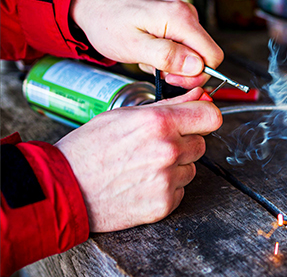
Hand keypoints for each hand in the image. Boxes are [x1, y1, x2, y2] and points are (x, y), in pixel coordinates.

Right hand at [55, 87, 220, 231]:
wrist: (63, 187)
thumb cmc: (89, 149)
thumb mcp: (125, 115)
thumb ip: (169, 105)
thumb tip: (199, 94)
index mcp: (159, 123)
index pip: (211, 116)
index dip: (205, 116)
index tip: (198, 119)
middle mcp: (167, 150)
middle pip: (201, 143)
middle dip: (184, 143)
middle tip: (154, 146)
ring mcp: (166, 179)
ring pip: (191, 168)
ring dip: (175, 167)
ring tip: (143, 166)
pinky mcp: (163, 204)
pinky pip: (180, 191)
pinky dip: (167, 188)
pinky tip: (143, 183)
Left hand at [69, 0, 223, 88]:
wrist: (93, 2)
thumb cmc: (107, 21)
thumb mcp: (134, 46)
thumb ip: (167, 56)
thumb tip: (198, 67)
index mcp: (181, 18)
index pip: (212, 56)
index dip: (197, 74)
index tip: (172, 79)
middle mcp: (187, 14)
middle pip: (205, 55)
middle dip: (184, 71)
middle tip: (157, 72)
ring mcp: (183, 16)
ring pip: (194, 53)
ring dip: (174, 64)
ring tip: (148, 59)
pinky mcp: (177, 21)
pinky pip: (184, 46)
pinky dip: (169, 55)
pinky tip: (150, 52)